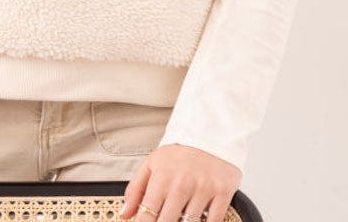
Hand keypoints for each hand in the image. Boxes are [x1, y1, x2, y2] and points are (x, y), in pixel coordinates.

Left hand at [117, 143, 241, 221]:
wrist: (210, 135)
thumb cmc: (179, 154)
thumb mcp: (152, 164)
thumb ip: (136, 189)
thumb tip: (124, 214)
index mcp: (162, 178)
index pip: (147, 214)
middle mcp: (182, 184)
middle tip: (163, 220)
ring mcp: (203, 189)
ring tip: (179, 217)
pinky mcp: (222, 193)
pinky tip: (200, 220)